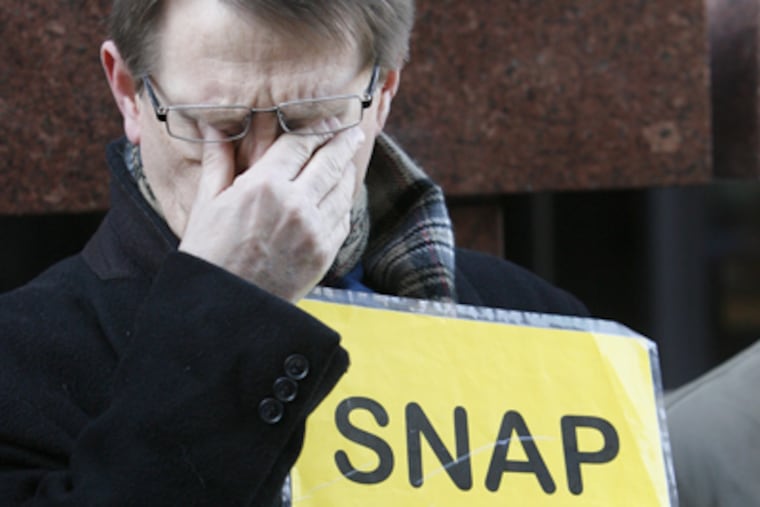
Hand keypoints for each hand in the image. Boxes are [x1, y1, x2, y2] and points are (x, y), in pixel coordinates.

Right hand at [178, 126, 365, 301]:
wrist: (225, 306)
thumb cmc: (208, 253)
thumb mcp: (206, 203)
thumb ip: (218, 161)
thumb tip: (213, 127)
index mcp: (263, 185)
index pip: (300, 143)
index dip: (317, 128)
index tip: (327, 120)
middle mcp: (295, 204)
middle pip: (330, 161)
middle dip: (343, 141)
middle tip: (353, 131)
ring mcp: (314, 230)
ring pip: (342, 189)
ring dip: (347, 171)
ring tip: (348, 160)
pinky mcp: (324, 253)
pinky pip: (343, 218)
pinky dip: (344, 202)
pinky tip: (341, 195)